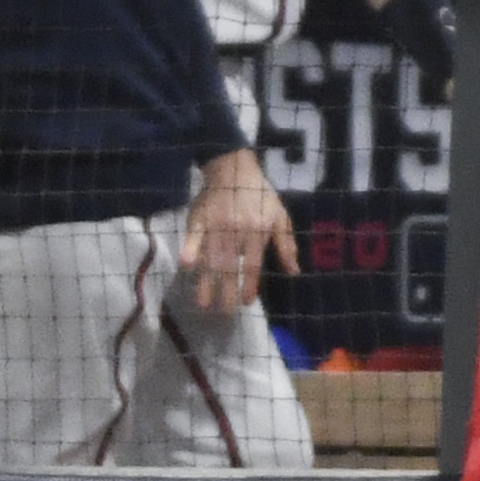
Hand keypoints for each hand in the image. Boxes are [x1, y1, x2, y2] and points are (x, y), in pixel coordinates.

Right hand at [181, 145, 297, 313]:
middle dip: (225, 292)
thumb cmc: (260, 195)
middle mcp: (236, 231)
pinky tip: (185, 265)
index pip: (252, 265)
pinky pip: (193, 236)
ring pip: (210, 257)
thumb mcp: (280, 217)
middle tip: (222, 313)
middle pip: (229, 267)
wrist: (234, 167)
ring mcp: (216, 224)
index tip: (246, 303)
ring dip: (206, 282)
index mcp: (256, 232)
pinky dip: (190, 249)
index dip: (248, 285)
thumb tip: (293, 272)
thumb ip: (286, 244)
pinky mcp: (199, 217)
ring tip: (202, 303)